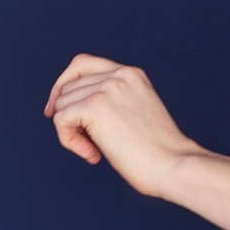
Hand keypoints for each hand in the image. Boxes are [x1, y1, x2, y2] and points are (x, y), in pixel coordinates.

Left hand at [43, 53, 200, 198]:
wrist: (173, 165)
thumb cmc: (158, 153)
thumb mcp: (135, 115)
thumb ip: (111, 103)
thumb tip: (67, 108)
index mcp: (131, 74)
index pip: (82, 64)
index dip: (63, 84)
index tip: (56, 109)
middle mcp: (118, 75)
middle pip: (67, 88)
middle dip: (69, 117)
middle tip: (90, 144)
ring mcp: (106, 88)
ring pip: (61, 105)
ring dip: (70, 132)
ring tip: (95, 151)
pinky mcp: (94, 106)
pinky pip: (60, 121)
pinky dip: (69, 141)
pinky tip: (93, 155)